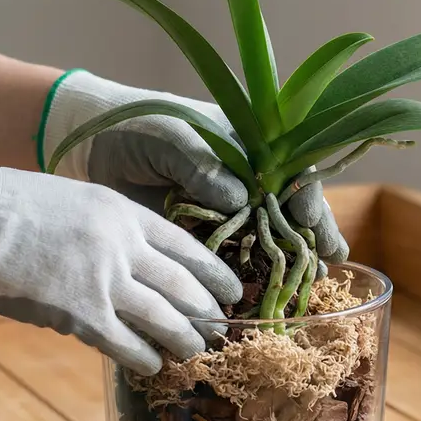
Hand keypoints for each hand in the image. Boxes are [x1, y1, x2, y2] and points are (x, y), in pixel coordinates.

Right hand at [0, 154, 242, 374]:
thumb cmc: (8, 206)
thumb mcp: (76, 200)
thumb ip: (110, 229)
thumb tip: (133, 263)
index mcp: (123, 211)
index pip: (186, 246)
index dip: (214, 272)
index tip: (233, 288)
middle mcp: (123, 245)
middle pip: (183, 285)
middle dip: (207, 310)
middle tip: (221, 326)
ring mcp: (104, 281)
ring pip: (164, 318)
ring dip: (185, 339)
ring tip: (196, 350)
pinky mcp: (79, 316)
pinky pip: (125, 343)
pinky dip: (144, 357)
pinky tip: (153, 365)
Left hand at [40, 70, 347, 261]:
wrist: (91, 144)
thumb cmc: (140, 126)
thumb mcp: (175, 137)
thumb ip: (206, 165)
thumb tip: (241, 199)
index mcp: (249, 150)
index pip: (292, 174)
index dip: (308, 200)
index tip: (313, 225)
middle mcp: (245, 182)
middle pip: (288, 213)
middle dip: (311, 239)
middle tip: (329, 266)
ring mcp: (224, 211)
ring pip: (263, 240)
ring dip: (283, 265)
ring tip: (305, 289)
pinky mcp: (199, 236)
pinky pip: (227, 259)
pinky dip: (243, 277)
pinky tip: (259, 295)